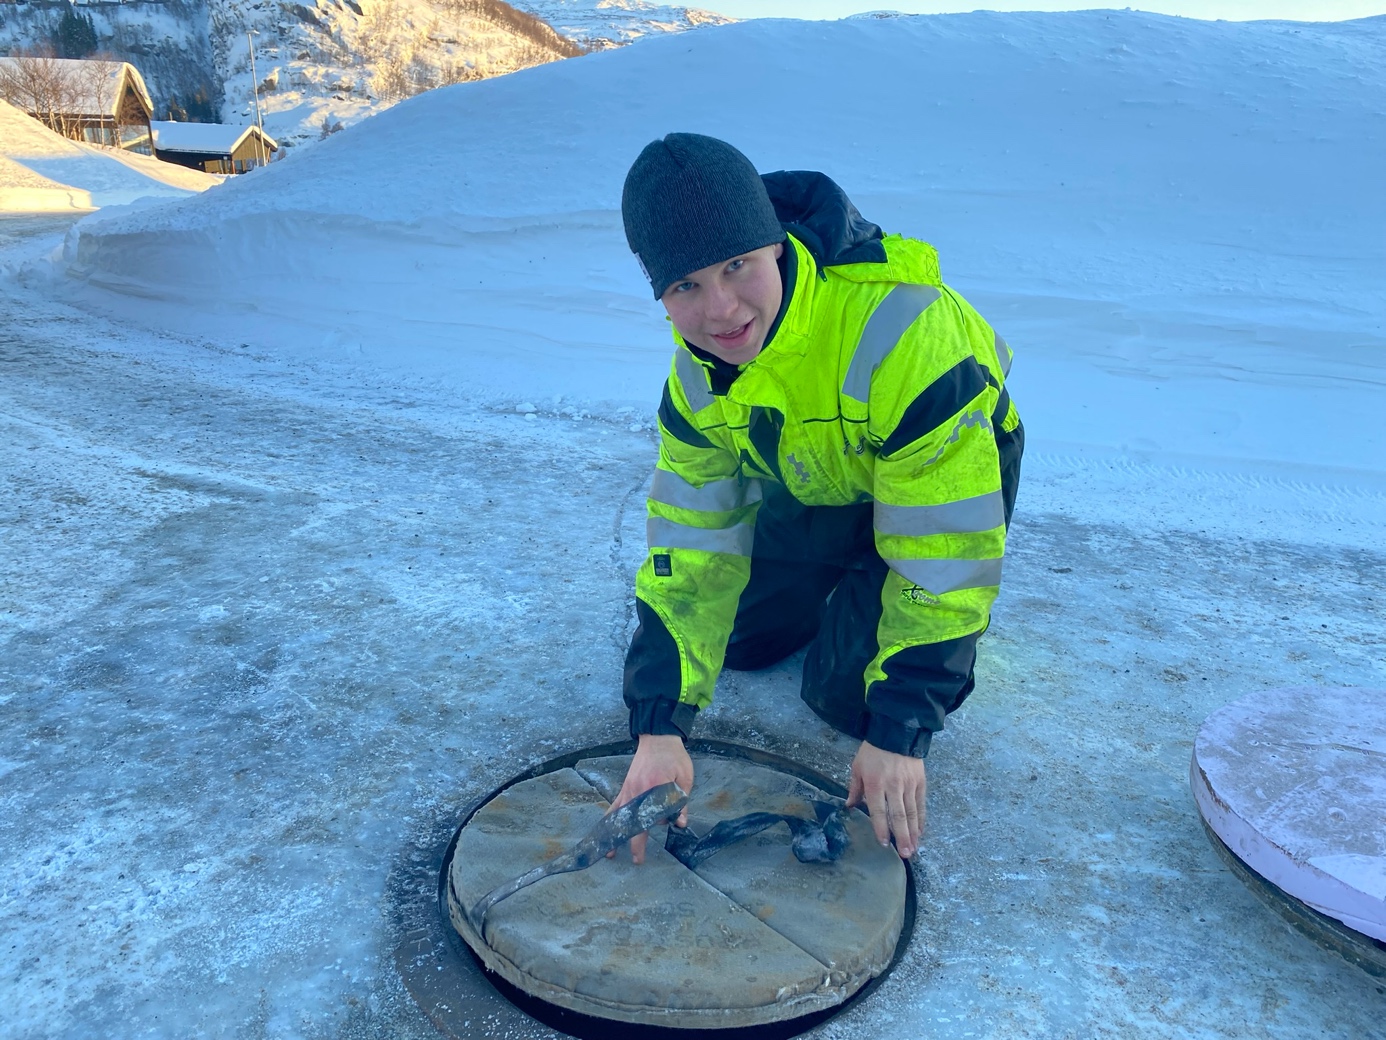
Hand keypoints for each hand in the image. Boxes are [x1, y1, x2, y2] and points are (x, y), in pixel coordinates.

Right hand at [607, 734, 692, 863]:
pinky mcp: (625, 788)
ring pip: (619, 816)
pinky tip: (605, 831)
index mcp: (654, 786)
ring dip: (615, 834)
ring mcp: (628, 789)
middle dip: (635, 841)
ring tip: (609, 852)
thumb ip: (682, 802)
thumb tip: (680, 823)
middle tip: (637, 860)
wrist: (658, 738)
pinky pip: (615, 806)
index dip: (656, 828)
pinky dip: (610, 819)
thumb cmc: (674, 757)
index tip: (662, 834)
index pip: (654, 813)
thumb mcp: (684, 778)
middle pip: (634, 820)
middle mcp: (638, 790)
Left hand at [846, 740, 925, 858]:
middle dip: (902, 836)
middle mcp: (893, 786)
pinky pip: (921, 804)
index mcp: (875, 783)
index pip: (879, 811)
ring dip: (913, 832)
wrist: (896, 732)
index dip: (881, 828)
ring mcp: (909, 784)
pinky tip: (920, 832)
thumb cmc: (873, 751)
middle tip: (904, 854)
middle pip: (899, 815)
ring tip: (913, 849)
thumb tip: (849, 806)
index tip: (884, 844)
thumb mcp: (858, 767)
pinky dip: (921, 819)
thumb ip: (855, 788)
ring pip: (912, 812)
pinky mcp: (920, 782)